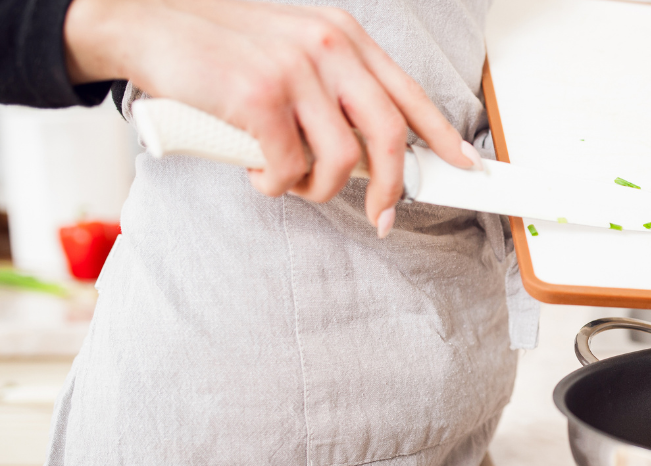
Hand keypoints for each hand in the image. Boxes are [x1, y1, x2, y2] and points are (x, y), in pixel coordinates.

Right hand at [63, 0, 480, 237]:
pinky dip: (273, 184)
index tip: (465, 166)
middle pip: (387, 135)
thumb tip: (370, 152)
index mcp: (343, 36)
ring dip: (314, 187)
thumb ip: (334, 92)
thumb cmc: (221, 49)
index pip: (409, 94)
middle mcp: (327, 48)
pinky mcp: (259, 98)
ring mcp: (294, 71)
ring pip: (338, 161)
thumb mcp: (293, 53)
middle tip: (384, 217)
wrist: (147, 26)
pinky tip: (253, 169)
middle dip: (391, 188)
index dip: (443, 136)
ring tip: (285, 178)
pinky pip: (288, 168)